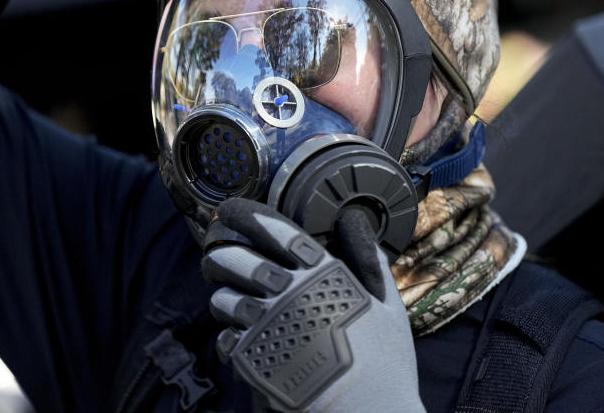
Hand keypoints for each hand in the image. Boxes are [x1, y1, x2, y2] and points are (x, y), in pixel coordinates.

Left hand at [202, 198, 425, 411]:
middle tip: (216, 255)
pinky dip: (229, 334)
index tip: (230, 210)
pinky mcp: (253, 359)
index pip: (273, 230)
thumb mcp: (387, 304)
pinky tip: (239, 336)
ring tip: (227, 298)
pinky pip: (225, 337)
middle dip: (219, 253)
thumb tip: (355, 220)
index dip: (245, 214)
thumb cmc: (384, 361)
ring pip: (222, 297)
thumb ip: (369, 259)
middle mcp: (288, 293)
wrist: (369, 412)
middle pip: (235, 259)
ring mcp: (267, 326)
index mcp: (320, 273)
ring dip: (221, 295)